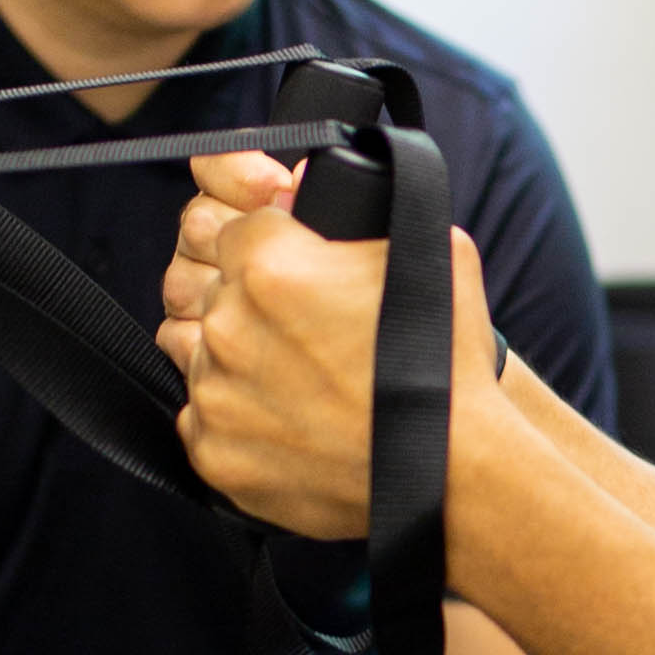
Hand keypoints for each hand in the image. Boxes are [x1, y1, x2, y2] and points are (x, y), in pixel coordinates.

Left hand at [167, 192, 509, 548]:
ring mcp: (216, 395)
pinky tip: (289, 421)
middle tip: (305, 333)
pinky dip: (237, 419)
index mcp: (269, 265)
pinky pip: (201, 419)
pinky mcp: (214, 455)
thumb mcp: (427, 250)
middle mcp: (230, 327)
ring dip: (238, 359)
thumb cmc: (448, 362)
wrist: (457, 472)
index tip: (299, 274)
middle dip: (250, 303)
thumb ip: (360, 207)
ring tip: (298, 380)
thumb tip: (308, 182)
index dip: (270, 248)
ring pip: (197, 353)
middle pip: (209, 290)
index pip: (234, 230)